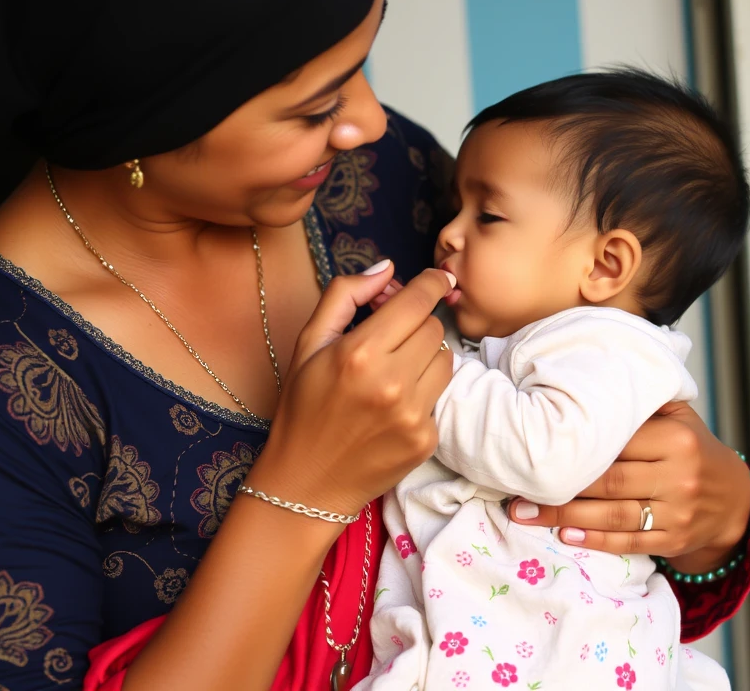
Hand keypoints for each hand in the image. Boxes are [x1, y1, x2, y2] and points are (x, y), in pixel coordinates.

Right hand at [251, 262, 454, 517]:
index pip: (419, 301)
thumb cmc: (303, 406)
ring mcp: (413, 415)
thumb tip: (387, 268)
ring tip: (395, 371)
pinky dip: (423, 393)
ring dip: (426, 356)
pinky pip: (440, 396)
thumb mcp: (309, 343)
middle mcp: (391, 382)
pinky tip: (394, 405)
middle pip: (434, 327)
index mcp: (360, 352)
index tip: (438, 278)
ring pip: (446, 359)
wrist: (306, 481)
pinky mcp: (426, 440)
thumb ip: (345, 295)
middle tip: (393, 336)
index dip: (432, 283)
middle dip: (417, 324)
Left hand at [508, 401, 749, 560]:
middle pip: (608, 482)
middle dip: (559, 486)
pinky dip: (595, 542)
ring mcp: (679, 512)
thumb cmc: (689, 446)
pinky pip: (630, 541)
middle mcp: (678, 475)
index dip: (575, 446)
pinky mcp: (675, 540)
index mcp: (676, 437)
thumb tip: (586, 372)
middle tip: (515, 489)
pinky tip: (565, 537)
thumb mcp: (677, 415)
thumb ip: (640, 400)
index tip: (537, 445)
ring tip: (525, 514)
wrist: (733, 497)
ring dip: (564, 518)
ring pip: (613, 515)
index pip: (616, 442)